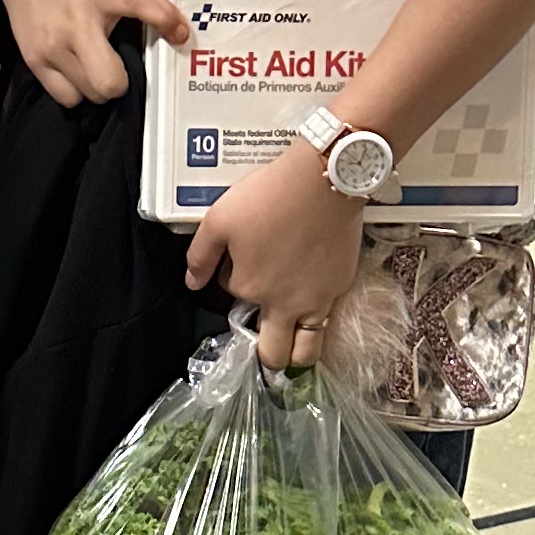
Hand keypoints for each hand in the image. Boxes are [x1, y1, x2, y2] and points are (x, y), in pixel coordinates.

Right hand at [0, 0, 185, 107]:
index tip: (179, 32)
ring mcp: (53, 45)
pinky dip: (77, 90)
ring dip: (100, 85)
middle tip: (123, 69)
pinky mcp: (35, 59)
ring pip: (90, 93)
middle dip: (124, 81)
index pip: (140, 5)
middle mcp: (76, 23)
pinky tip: (78, 71)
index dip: (166, 20)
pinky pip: (66, 97)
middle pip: (109, 79)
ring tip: (98, 66)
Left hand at [185, 139, 367, 369]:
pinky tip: (314, 294)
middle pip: (275, 355)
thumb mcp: (219, 219)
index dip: (234, 277)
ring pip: (308, 350)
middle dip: (267, 355)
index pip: (235, 296)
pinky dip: (319, 316)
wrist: (324, 180)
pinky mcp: (341, 285)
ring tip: (292, 340)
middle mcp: (285, 303)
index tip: (241, 256)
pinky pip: (328, 316)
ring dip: (296, 351)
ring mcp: (318, 299)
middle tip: (265, 341)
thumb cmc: (270, 196)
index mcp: (251, 287)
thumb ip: (200, 255)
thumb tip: (192, 281)